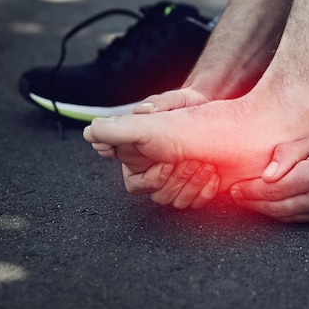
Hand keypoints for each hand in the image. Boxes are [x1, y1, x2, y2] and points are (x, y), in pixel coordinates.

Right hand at [88, 86, 220, 208]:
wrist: (214, 107)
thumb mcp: (161, 105)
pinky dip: (205, 191)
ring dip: (191, 184)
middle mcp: (155, 171)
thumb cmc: (185, 106)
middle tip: (187, 159)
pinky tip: (213, 174)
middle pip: (156, 194)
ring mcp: (176, 181)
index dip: (150, 177)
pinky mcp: (195, 187)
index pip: (135, 182)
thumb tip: (94, 130)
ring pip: (175, 200)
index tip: (166, 162)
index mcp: (139, 156)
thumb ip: (127, 121)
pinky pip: (195, 203)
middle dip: (174, 178)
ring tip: (205, 164)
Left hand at [229, 134, 308, 226]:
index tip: (233, 188)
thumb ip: (287, 154)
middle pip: (276, 208)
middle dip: (252, 204)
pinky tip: (274, 208)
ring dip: (266, 212)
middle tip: (234, 199)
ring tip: (249, 204)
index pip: (271, 190)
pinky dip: (286, 215)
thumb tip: (264, 175)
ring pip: (288, 218)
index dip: (249, 191)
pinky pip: (303, 221)